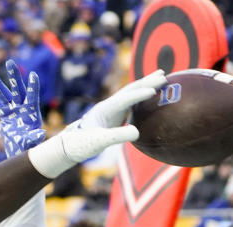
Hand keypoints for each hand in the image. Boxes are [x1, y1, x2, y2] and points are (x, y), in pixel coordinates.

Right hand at [0, 59, 45, 157]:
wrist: (19, 148)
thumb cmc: (28, 146)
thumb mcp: (32, 143)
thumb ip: (34, 138)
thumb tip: (41, 133)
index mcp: (31, 112)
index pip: (32, 97)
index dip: (32, 87)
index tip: (33, 75)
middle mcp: (21, 106)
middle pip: (16, 88)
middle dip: (13, 76)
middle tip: (10, 62)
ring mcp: (11, 107)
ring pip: (1, 91)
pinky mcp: (3, 111)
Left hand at [28, 70, 166, 177]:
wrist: (68, 147)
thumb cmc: (81, 145)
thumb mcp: (98, 142)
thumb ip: (116, 136)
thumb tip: (136, 132)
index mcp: (104, 110)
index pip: (124, 100)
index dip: (138, 95)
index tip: (153, 90)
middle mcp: (108, 106)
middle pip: (129, 90)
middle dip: (146, 82)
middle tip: (163, 75)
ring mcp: (111, 109)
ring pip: (130, 93)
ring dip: (145, 85)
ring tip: (161, 77)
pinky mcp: (113, 115)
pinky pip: (130, 102)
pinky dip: (142, 95)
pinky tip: (151, 94)